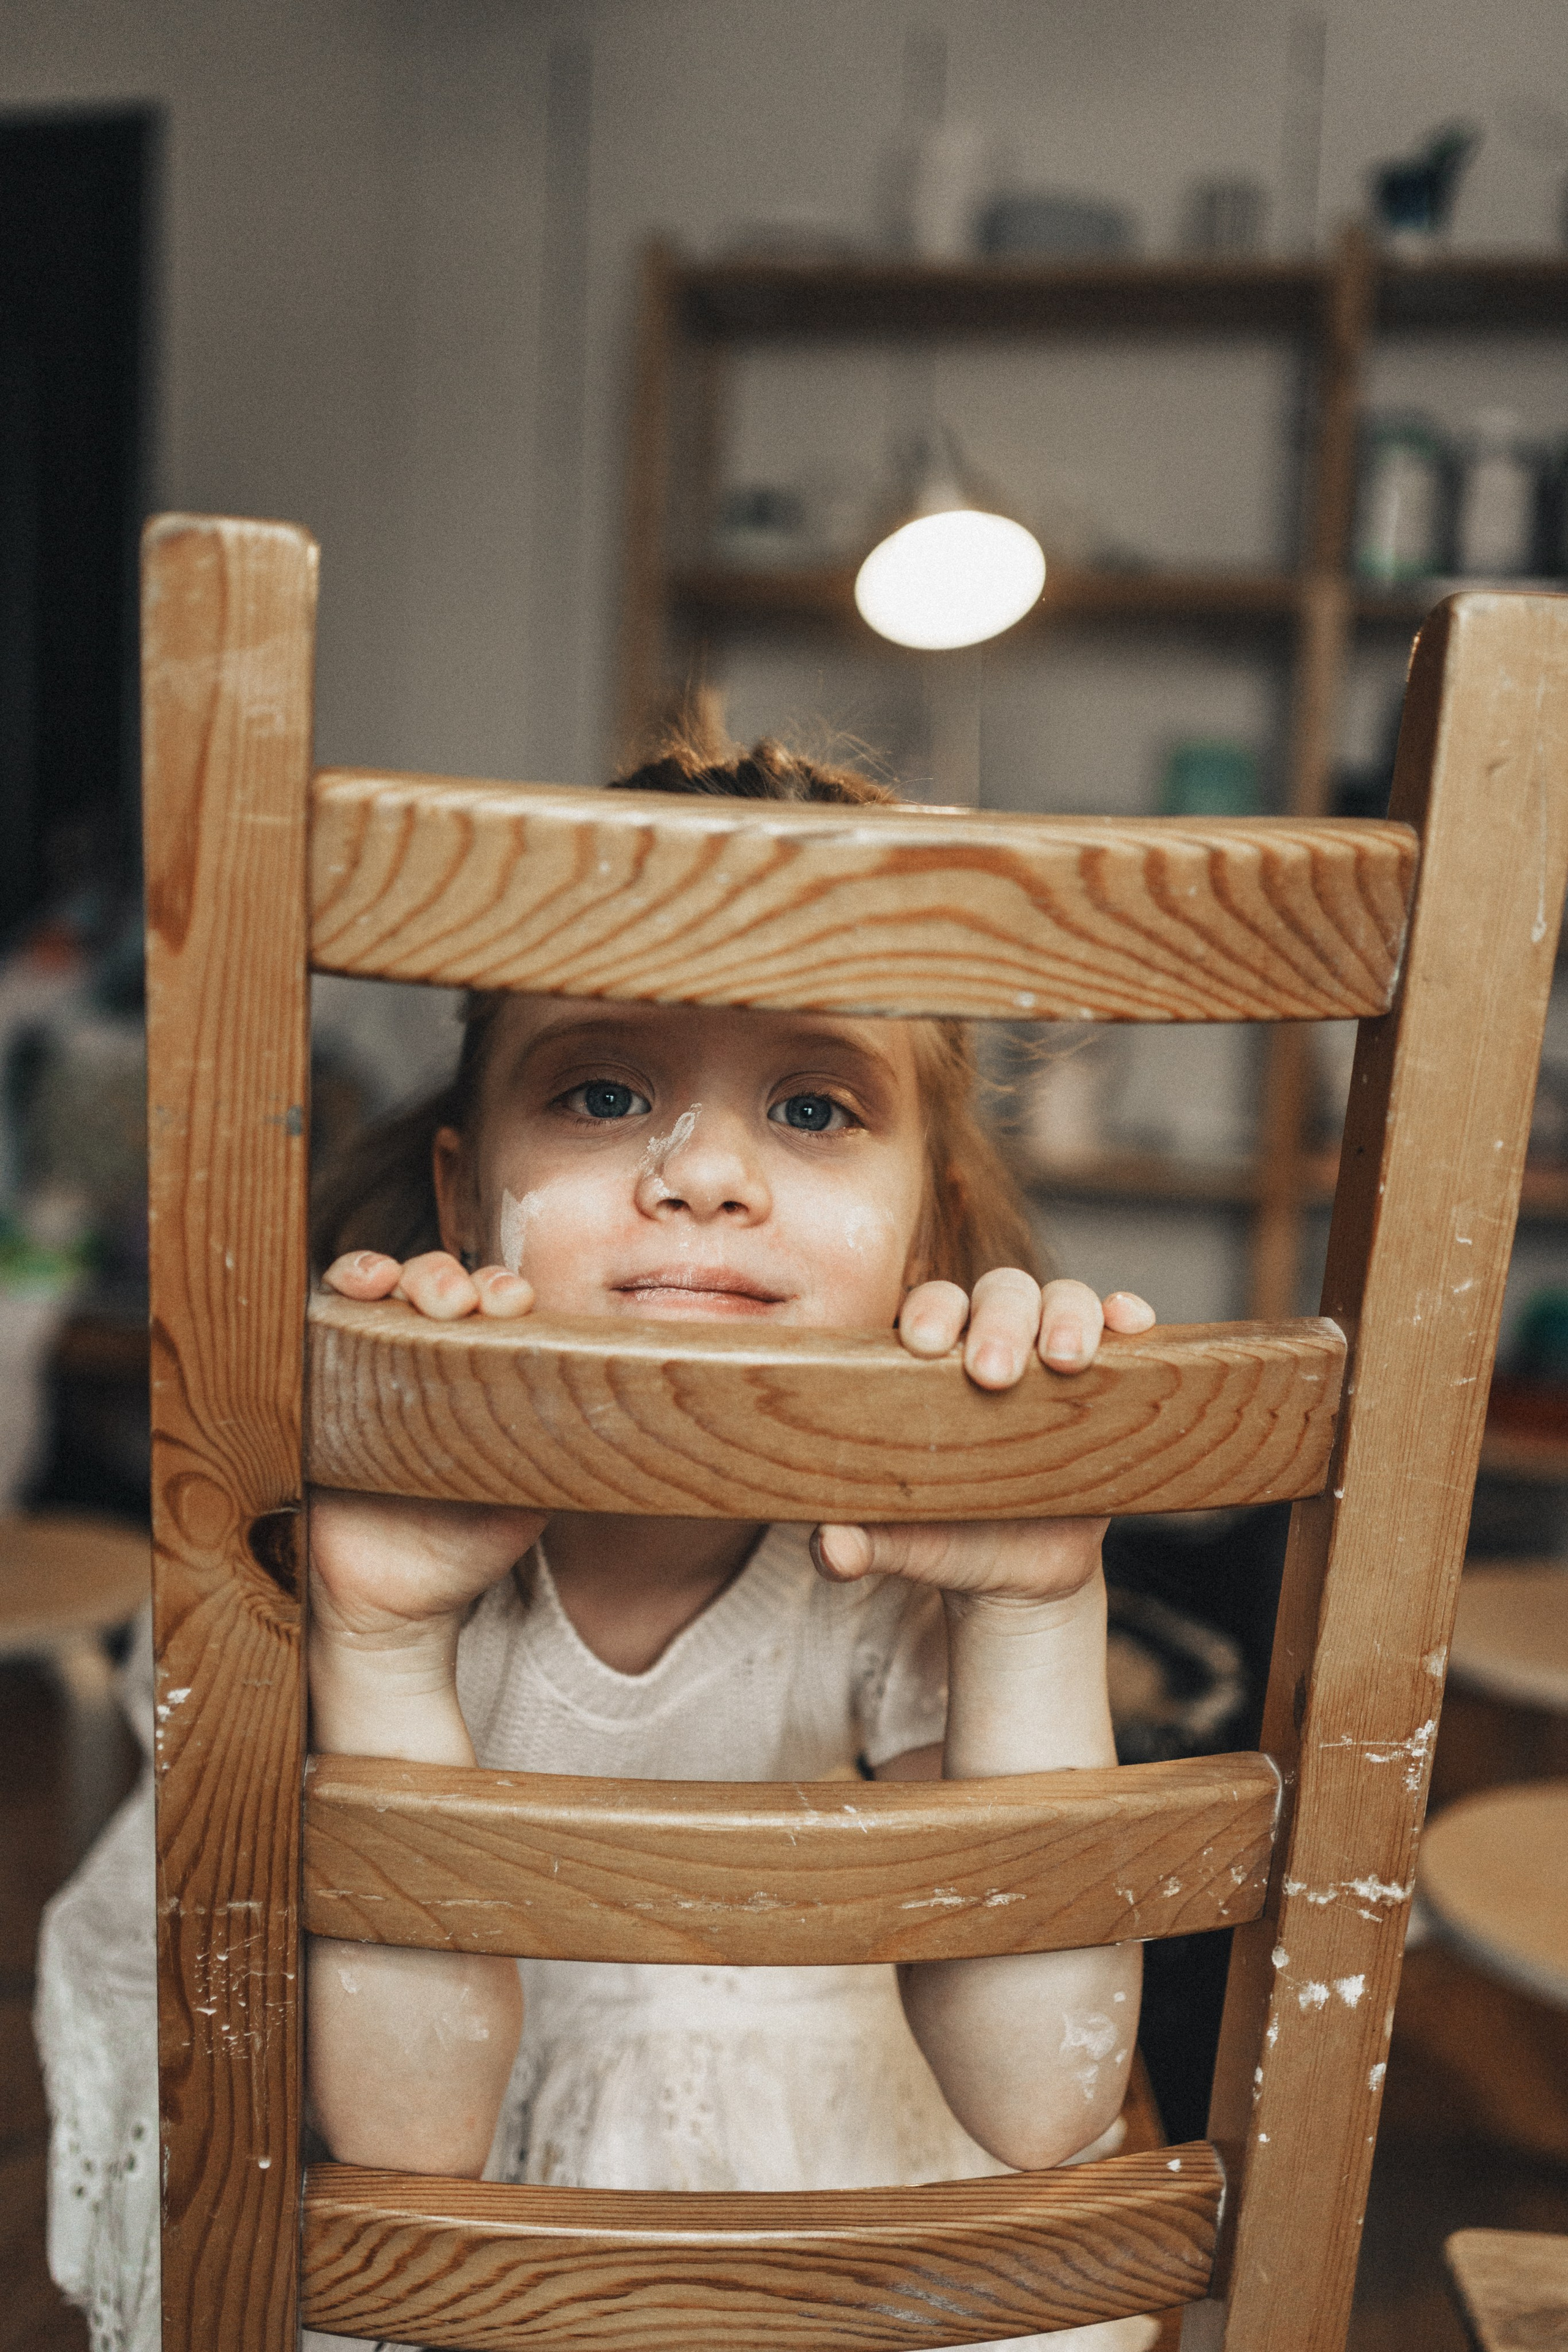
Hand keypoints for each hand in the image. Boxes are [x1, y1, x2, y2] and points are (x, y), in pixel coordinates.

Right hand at [314, 1250, 542, 1642]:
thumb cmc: (465, 1543)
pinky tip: (340, 1296)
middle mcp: (419, 1354)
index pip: (488, 1306)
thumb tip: (615, 1417)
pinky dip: (324, 1303)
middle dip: (442, 1277)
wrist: (395, 1605)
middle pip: (428, 1286)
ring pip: (365, 1293)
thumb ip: (558, 1453)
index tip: (516, 1303)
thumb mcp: (525, 1496)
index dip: (501, 1291)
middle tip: (460, 1302)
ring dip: (377, 1272)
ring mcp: (360, 1364)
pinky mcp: (309, 1387)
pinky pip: (309, 1331)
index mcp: (476, 1369)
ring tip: (389, 1283)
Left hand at [817, 1270, 1156, 1607]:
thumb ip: (864, 1542)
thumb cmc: (948, 1534)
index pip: (931, 1308)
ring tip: (1064, 1360)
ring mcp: (1056, 1359)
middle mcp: (996, 1344)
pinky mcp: (1112, 1383)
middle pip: (1001, 1294)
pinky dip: (1125, 1315)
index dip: (929, 1311)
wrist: (1020, 1571)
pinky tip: (1130, 1322)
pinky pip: (1123, 1331)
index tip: (923, 1342)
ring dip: (1069, 1316)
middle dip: (1000, 1322)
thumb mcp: (906, 1541)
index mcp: (934, 1364)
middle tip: (994, 1374)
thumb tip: (834, 1549)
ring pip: (1065, 1299)